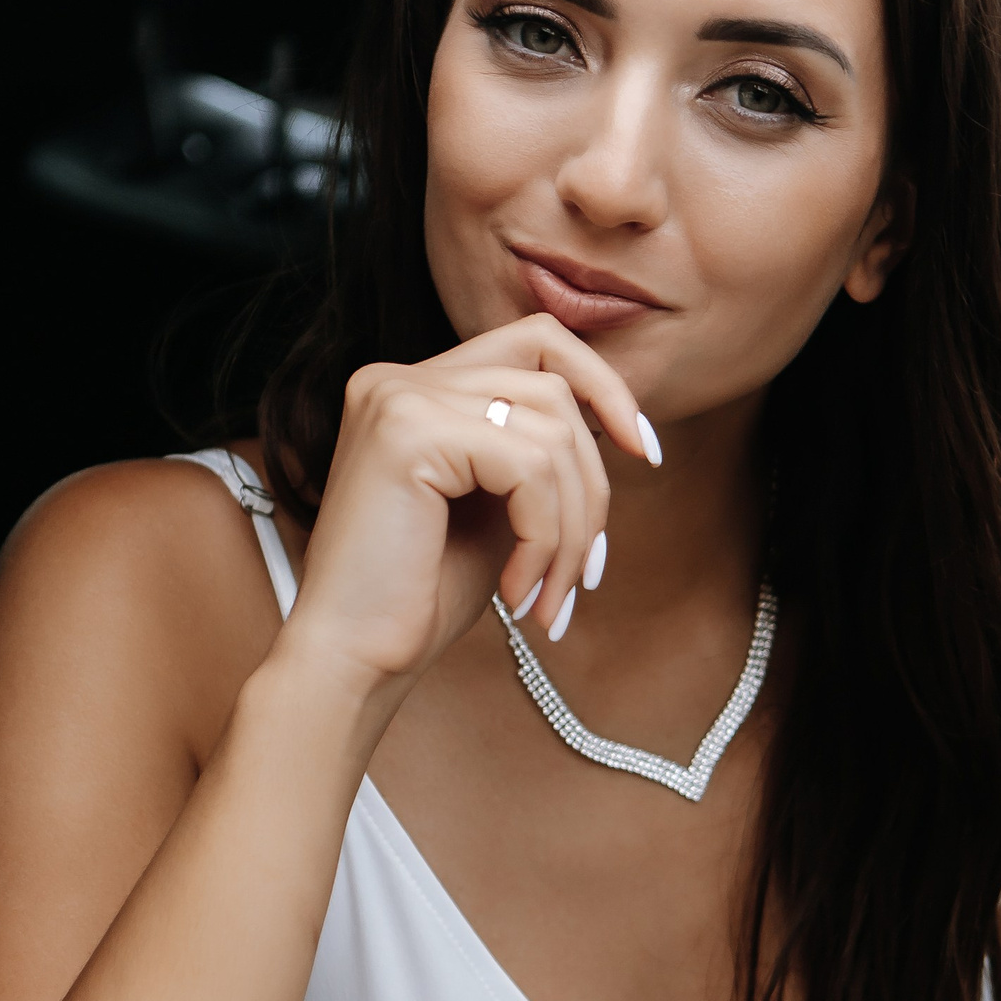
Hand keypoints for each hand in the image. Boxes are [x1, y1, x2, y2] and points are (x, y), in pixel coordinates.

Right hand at [275, 315, 658, 706]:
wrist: (354, 659)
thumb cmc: (422, 595)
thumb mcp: (498, 509)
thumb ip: (539, 455)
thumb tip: (622, 425)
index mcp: (416, 387)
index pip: (537, 341)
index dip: (604, 387)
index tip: (645, 453)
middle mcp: (400, 378)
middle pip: (555, 386)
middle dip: (593, 485)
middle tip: (588, 571)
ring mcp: (399, 397)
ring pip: (552, 430)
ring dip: (572, 528)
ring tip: (550, 594)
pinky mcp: (408, 432)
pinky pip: (528, 467)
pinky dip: (544, 537)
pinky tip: (517, 589)